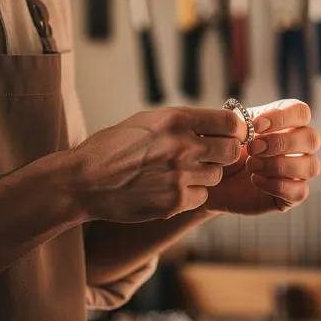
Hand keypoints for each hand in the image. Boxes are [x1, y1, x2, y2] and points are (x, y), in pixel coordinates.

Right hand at [64, 107, 244, 222]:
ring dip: (204, 175)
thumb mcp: (148, 121)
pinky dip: (190, 195)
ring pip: (216, 176)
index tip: (231, 135)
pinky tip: (168, 188)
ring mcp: (180, 175)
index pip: (230, 123)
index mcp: (176, 119)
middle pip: (231, 151)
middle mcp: (182, 145)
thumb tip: (217, 125)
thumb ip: (183, 122)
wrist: (85, 180)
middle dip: (224, 154)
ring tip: (178, 172)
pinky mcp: (174, 201)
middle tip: (210, 156)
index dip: (236, 130)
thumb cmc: (114, 147)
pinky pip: (201, 197)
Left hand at [203, 99, 320, 215]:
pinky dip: (276, 185)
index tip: (256, 126)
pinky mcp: (293, 194)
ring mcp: (299, 171)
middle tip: (253, 148)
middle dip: (280, 143)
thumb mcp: (231, 131)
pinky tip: (255, 180)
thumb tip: (254, 127)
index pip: (301, 112)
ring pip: (311, 166)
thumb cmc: (226, 149)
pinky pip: (300, 191)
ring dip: (279, 165)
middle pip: (312, 138)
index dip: (282, 117)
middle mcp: (299, 146)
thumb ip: (244, 123)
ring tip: (251, 165)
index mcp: (287, 122)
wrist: (214, 178)